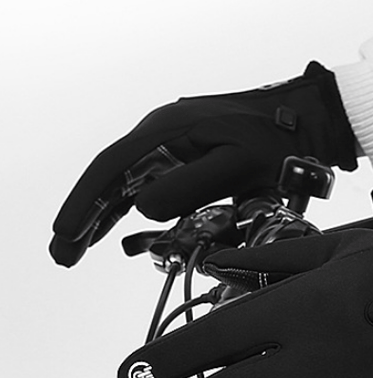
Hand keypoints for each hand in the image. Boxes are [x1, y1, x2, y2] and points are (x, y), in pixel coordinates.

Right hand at [50, 61, 355, 265]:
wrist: (304, 122)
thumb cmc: (278, 143)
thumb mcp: (238, 165)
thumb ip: (190, 186)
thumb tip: (142, 207)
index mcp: (168, 131)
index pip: (112, 169)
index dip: (85, 204)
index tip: (66, 236)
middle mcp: (162, 134)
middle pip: (111, 176)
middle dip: (84, 216)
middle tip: (62, 255)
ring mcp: (174, 143)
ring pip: (126, 181)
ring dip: (101, 215)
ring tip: (77, 248)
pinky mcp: (188, 154)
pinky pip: (148, 181)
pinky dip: (127, 206)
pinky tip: (117, 223)